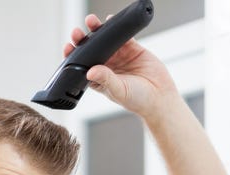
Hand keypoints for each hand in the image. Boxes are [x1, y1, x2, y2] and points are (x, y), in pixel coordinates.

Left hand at [63, 13, 178, 119]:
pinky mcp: (132, 48)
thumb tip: (90, 72)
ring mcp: (119, 56)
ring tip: (91, 21)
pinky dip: (116, 27)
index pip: (82, 66)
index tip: (68, 48)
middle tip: (77, 33)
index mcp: (99, 79)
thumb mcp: (119, 91)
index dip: (73, 56)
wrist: (160, 98)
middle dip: (82, 40)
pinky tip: (110, 19)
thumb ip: (105, 80)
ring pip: (104, 40)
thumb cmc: (138, 100)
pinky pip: (122, 35)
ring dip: (97, 30)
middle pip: (91, 50)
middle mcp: (107, 66)